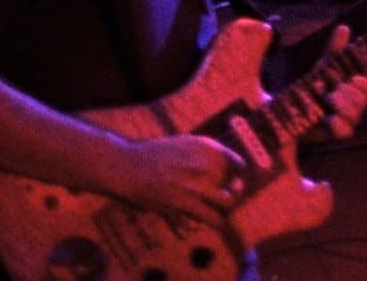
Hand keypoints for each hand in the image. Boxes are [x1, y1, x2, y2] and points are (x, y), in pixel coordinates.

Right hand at [112, 134, 246, 227]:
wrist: (127, 166)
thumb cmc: (154, 155)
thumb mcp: (184, 143)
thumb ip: (206, 154)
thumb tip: (229, 167)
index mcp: (206, 146)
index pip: (239, 164)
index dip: (238, 175)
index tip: (233, 181)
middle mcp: (205, 164)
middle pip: (236, 185)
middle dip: (232, 194)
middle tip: (224, 197)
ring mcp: (195, 185)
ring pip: (228, 204)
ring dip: (223, 209)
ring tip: (214, 211)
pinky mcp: (184, 204)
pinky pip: (212, 219)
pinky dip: (210, 223)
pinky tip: (201, 221)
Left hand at [310, 24, 366, 141]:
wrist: (289, 108)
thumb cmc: (311, 87)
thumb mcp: (323, 67)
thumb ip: (334, 50)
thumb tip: (344, 27)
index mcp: (355, 91)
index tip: (354, 77)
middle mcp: (354, 108)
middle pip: (363, 100)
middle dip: (348, 91)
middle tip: (333, 87)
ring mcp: (344, 122)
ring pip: (354, 115)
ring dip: (341, 103)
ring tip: (326, 97)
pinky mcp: (331, 135)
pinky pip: (344, 131)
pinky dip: (337, 122)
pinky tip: (327, 117)